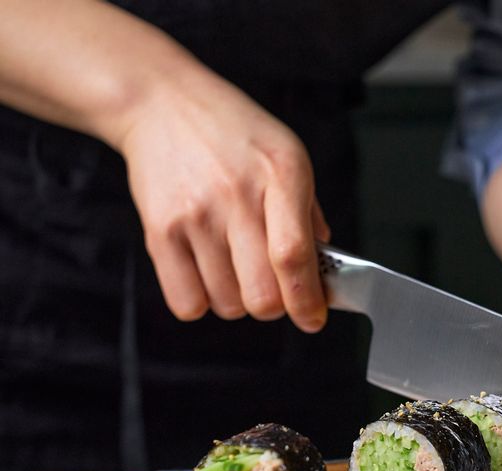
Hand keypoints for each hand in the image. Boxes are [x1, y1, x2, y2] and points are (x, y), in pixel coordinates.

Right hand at [116, 67, 329, 329]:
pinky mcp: (159, 232)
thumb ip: (308, 215)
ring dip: (238, 300)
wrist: (162, 103)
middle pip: (262, 295)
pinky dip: (202, 302)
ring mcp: (194, 216)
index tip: (313, 319)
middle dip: (275, 305)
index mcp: (280, 175)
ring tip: (234, 267)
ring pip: (228, 305)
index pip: (293, 256)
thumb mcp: (288, 156)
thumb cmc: (233, 134)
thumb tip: (324, 272)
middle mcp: (236, 196)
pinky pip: (187, 303)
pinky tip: (207, 273)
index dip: (306, 300)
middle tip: (272, 286)